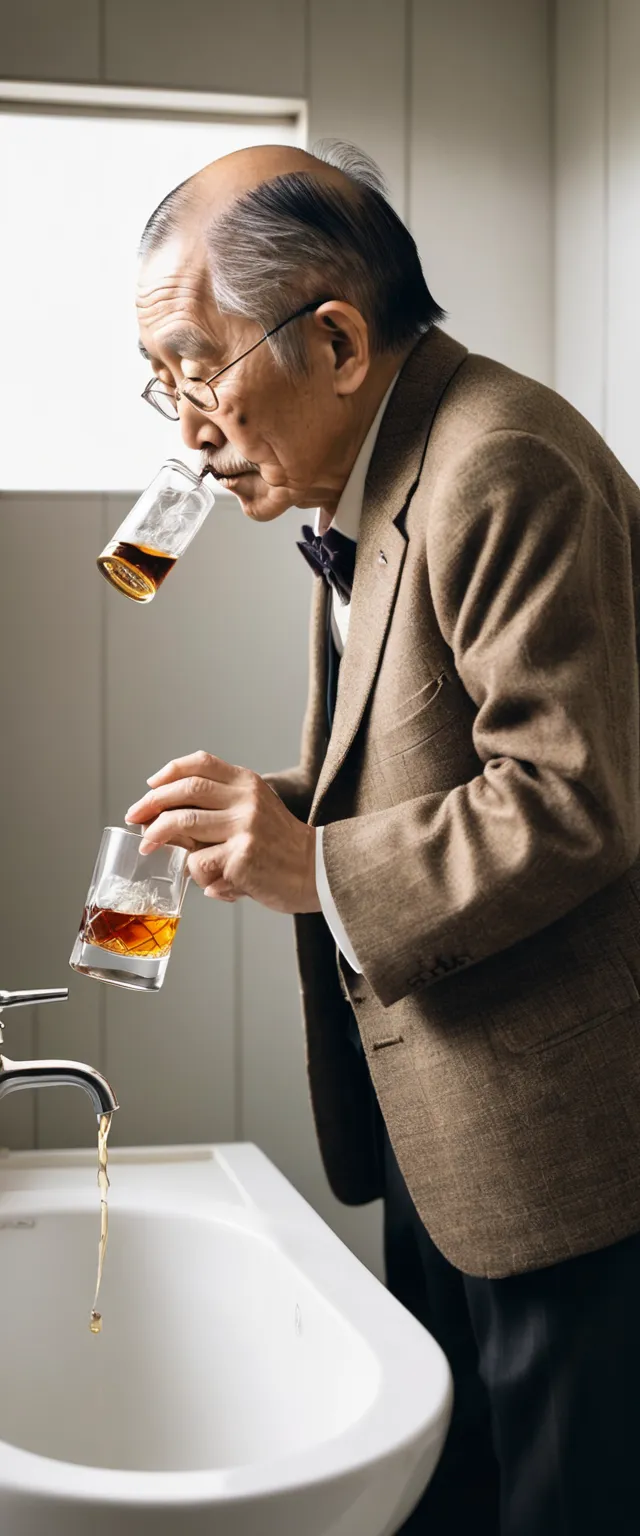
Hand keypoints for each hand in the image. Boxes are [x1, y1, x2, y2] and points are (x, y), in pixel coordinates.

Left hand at [125, 750, 320, 914]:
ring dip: (158, 835)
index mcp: (248, 783)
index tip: (150, 785)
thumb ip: (218, 810)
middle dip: (151, 802)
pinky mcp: (242, 857)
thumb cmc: (280, 847)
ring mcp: (244, 827)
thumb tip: (164, 820)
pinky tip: (214, 884)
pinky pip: (198, 863)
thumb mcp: (255, 813)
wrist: (317, 872)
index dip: (169, 772)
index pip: (201, 763)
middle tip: (134, 816)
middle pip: (186, 789)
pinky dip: (197, 875)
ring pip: (183, 823)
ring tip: (147, 846)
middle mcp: (246, 799)